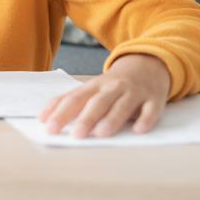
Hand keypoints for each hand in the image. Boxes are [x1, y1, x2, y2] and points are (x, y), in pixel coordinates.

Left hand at [37, 53, 170, 137]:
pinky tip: (139, 129)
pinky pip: (150, 109)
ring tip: (101, 133)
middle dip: (86, 118)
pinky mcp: (154, 99)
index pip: (74, 98)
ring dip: (112, 119)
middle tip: (76, 135)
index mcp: (94, 86)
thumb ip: (73, 101)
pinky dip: (145, 119)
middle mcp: (112, 87)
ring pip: (122, 105)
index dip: (61, 112)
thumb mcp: (92, 88)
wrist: (147, 65)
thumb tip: (46, 118)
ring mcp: (134, 92)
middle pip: (97, 102)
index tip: (49, 127)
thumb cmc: (113, 84)